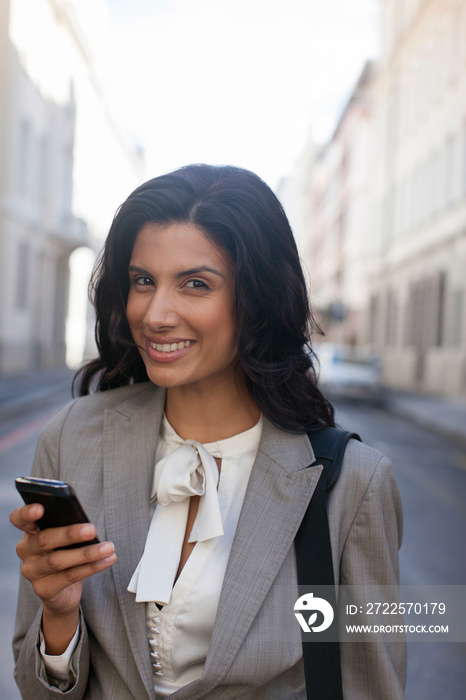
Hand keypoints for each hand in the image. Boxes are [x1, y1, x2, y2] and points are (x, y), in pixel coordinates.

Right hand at [10, 503, 116, 652]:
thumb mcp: (65, 537)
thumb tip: (86, 523)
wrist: (63, 589)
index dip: (27, 513)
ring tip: (108, 547)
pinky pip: (70, 576)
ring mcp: (32, 571)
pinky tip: (107, 560)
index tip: (40, 508)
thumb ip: (68, 526)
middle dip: (70, 534)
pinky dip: (92, 567)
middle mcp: (26, 550)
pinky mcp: (44, 589)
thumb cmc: (66, 551)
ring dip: (87, 553)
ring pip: (58, 560)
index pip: (19, 518)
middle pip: (44, 539)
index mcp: (30, 531)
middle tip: (92, 529)